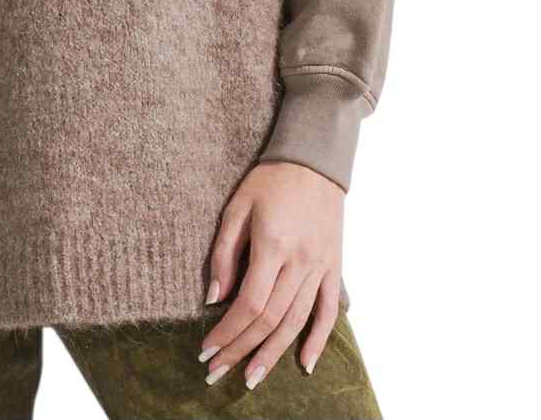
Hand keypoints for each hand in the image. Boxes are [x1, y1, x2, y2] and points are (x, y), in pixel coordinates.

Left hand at [198, 161, 344, 390]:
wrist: (314, 161)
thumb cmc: (270, 180)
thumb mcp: (237, 207)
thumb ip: (224, 253)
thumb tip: (214, 298)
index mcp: (273, 245)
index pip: (249, 303)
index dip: (227, 331)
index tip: (206, 348)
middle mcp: (300, 262)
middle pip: (270, 320)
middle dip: (241, 349)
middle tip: (217, 371)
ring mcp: (321, 268)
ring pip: (297, 322)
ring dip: (273, 354)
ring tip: (252, 377)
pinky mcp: (334, 268)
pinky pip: (330, 311)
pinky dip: (319, 340)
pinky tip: (305, 364)